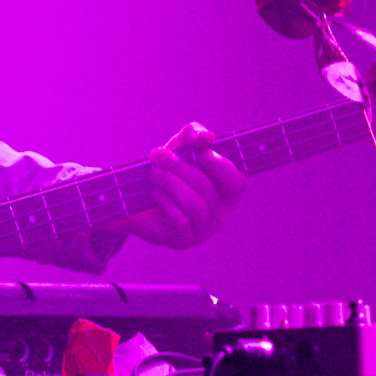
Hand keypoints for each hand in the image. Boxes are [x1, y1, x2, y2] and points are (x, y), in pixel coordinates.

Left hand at [95, 122, 245, 249]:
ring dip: (170, 184)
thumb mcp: (181, 147)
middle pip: (207, 189)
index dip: (222, 168)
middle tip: (157, 156)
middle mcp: (221, 213)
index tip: (203, 154)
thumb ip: (194, 135)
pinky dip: (165, 202)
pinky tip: (156, 193)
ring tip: (154, 174)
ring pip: (194, 205)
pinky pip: (180, 219)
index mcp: (227, 192)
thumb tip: (207, 136)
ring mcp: (204, 229)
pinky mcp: (184, 239)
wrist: (140, 200)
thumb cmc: (170, 171)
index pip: (236, 183)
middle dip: (180, 168)